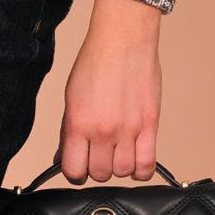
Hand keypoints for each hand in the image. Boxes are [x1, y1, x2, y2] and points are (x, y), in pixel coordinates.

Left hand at [58, 0, 163, 178]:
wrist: (123, 39)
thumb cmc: (96, 63)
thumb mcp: (71, 97)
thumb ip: (68, 131)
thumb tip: (64, 156)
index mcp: (78, 123)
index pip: (73, 171)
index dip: (75, 172)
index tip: (79, 165)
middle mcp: (103, 130)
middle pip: (100, 174)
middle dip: (97, 167)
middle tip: (99, 153)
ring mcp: (129, 129)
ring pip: (123, 173)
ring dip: (119, 167)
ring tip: (118, 151)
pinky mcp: (150, 125)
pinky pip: (147, 165)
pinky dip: (141, 170)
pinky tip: (136, 158)